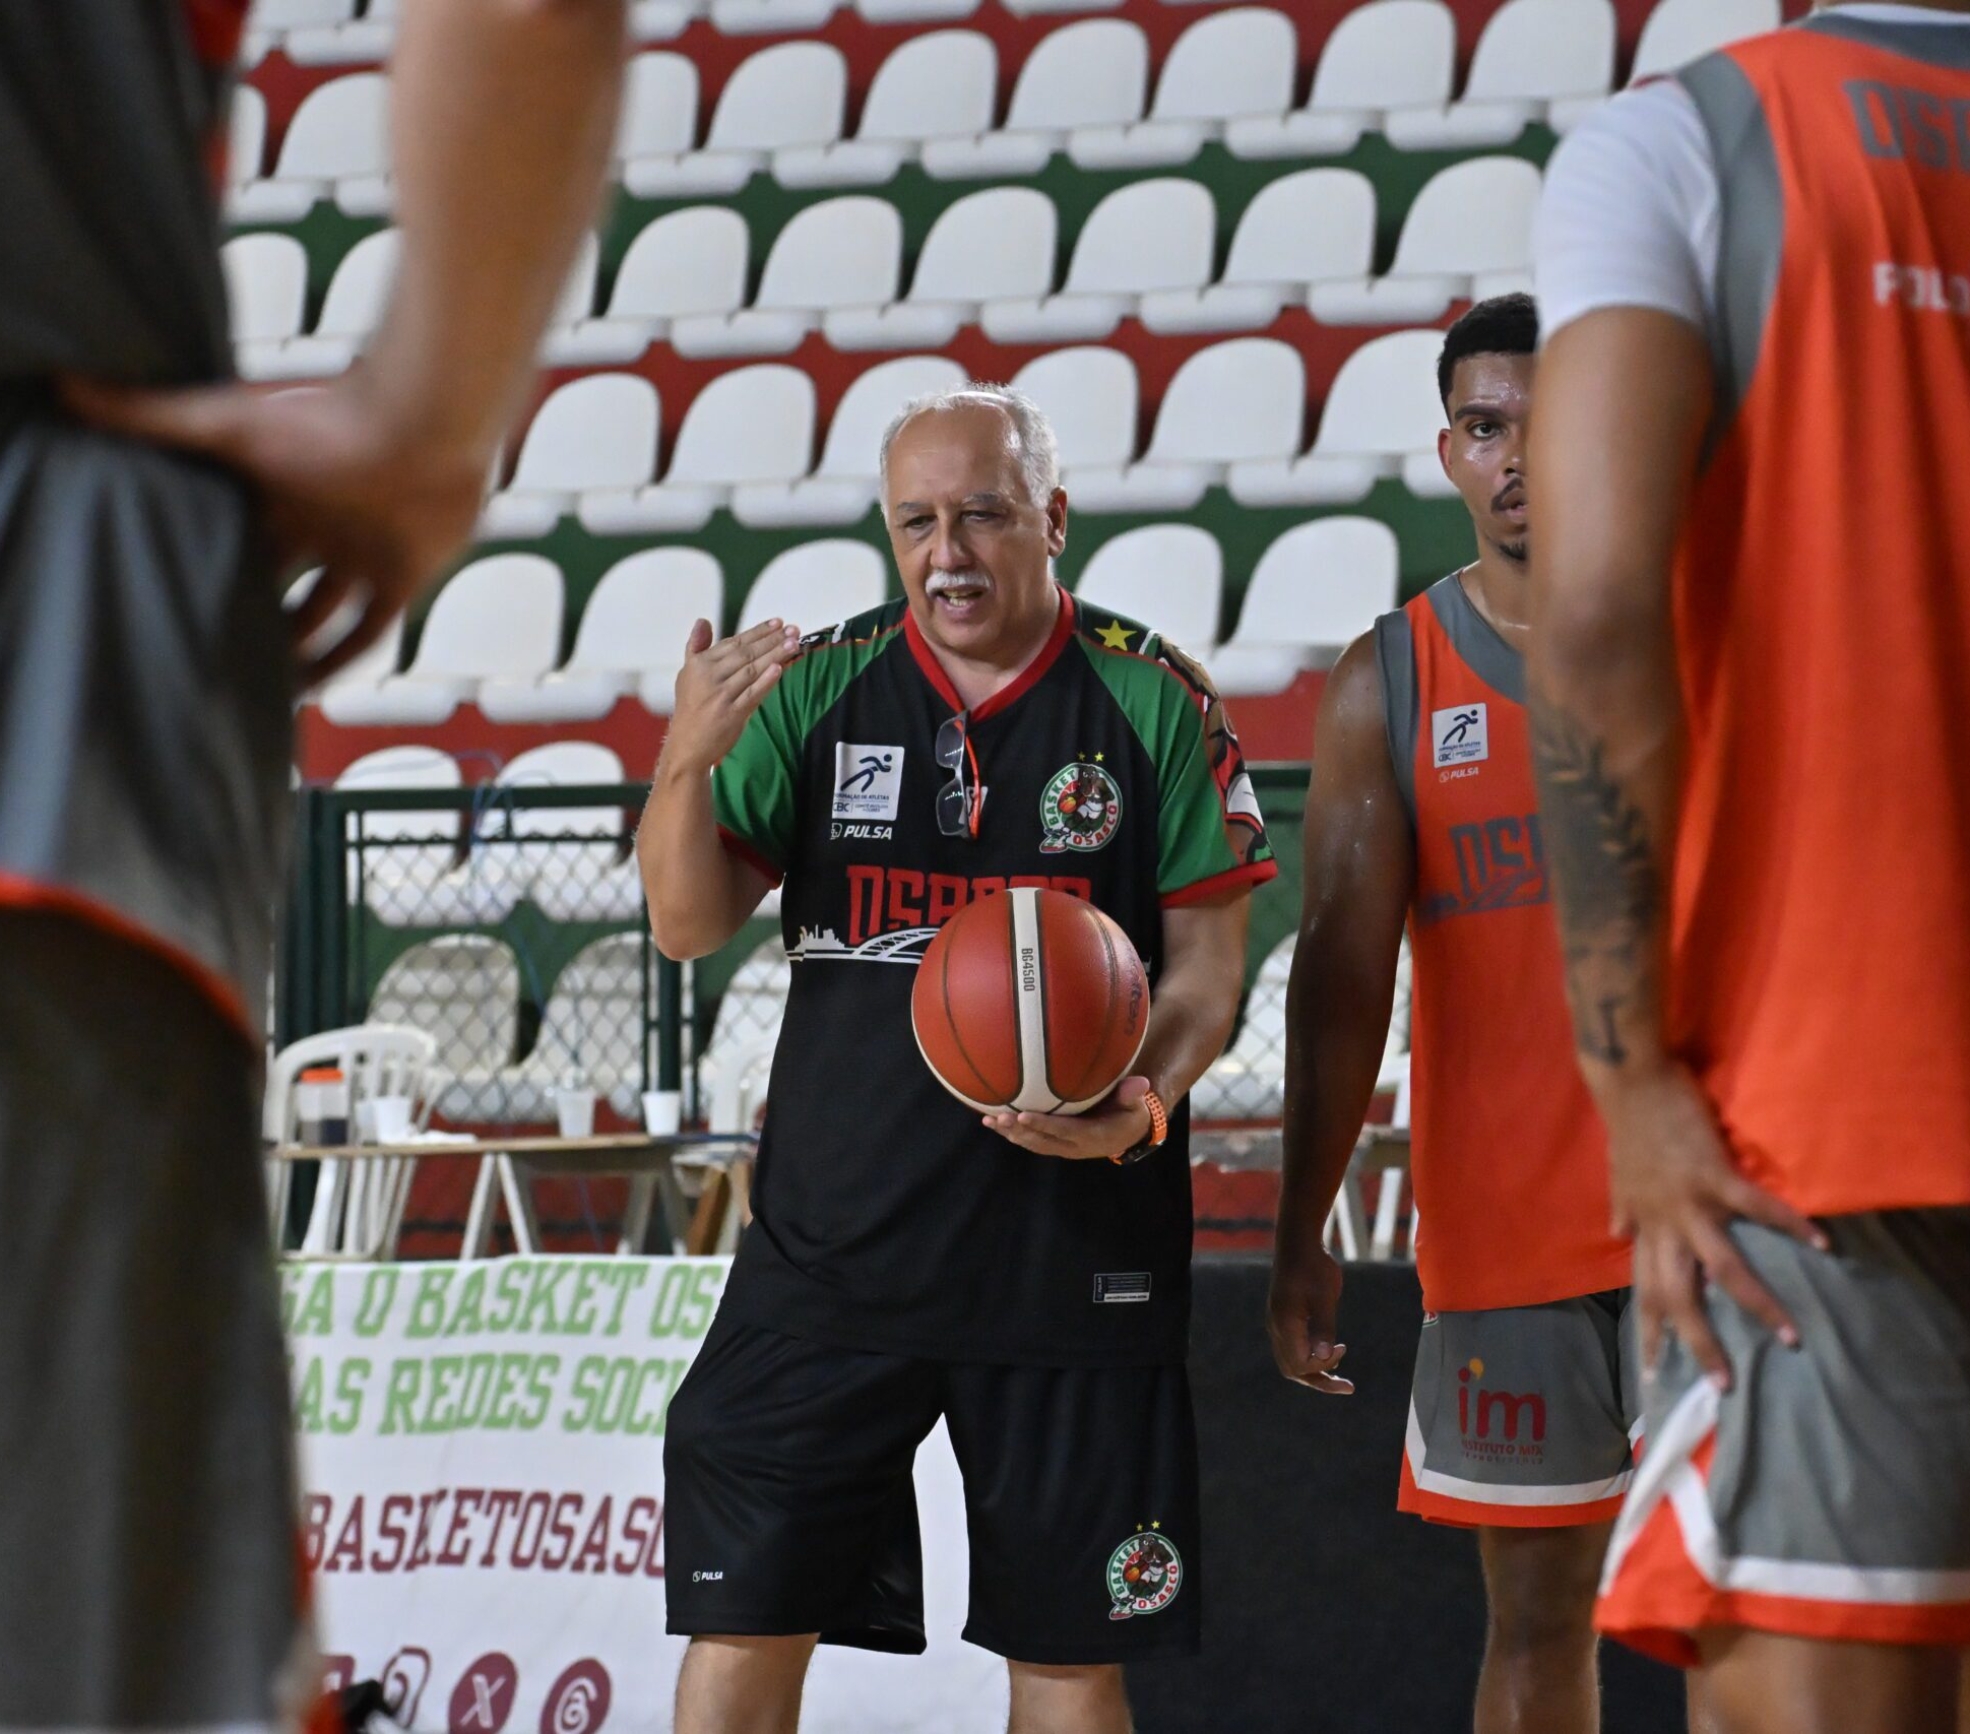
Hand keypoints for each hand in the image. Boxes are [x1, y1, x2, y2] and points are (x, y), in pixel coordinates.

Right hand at [60, 371, 491, 687]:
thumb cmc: (325, 422)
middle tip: (204, 653)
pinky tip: (310, 689)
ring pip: (319, 612)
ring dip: (292, 646)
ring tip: (251, 683)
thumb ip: (152, 416)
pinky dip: (342, 660)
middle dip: (244, 612)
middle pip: (272, 580)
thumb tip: (69, 390)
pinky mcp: (401, 578)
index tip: (164, 598)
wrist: (422, 428)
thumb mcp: (226, 426)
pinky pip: (369, 632)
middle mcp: (317, 524)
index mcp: (276, 492)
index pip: (229, 537)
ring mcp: (361, 553)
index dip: (200, 565)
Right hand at [661, 618, 804, 777]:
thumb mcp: (687, 674)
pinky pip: (752, 694)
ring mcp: (721, 695)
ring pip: (751, 670)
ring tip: (793, 644)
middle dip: (771, 640)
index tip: (777, 622)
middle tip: (794, 630)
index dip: (757, 632)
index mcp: (700, 664)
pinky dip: (766, 681)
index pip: (734, 642)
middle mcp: (709, 676)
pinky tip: (779, 669)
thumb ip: (697, 647)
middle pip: (746, 654)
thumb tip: (703, 621)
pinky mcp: (731, 714)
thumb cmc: (691, 707)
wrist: (687, 744)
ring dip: (774, 655)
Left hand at [983, 1075, 1153, 1161]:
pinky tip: (991, 1121)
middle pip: (1043, 1141)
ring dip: (1010, 1134)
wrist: (1126, 1133)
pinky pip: (1030, 1140)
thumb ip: (1132, 1095)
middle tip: (1000, 1117)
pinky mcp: (1054, 1143)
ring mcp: (1062, 1147)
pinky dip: (1011, 1132)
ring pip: (1032, 1143)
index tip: (1024, 1116)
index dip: (1044, 1126)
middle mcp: (1074, 1146)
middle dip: (1020, 1131)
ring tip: (989, 1121)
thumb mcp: (1136, 1105)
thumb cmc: (1129, 1113)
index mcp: (1092, 1137)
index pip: (1065, 1132)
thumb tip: (1140, 1083)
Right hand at [1267, 1240, 1352, 1393]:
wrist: (1299, 1242)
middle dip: (1319, 1381)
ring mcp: (1278, 1324)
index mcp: (1285, 1324)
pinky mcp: (1284, 1319)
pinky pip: (1293, 1349)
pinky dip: (1310, 1358)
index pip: (1300, 1364)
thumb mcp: (1324, 1296)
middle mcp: (1277, 1328)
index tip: (1342, 1348)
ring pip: (1291, 1362)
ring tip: (1340, 1375)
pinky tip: (1328, 1352)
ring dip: (1315, 1371)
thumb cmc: (1313, 1266)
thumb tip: (1324, 1357)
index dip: (1322, 1366)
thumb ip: (1323, 1327)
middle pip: (1293, 1369)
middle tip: (1347, 1387)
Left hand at [1596, 1059, 1826, 1389]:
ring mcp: (1690, 1203)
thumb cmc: (1630, 1128)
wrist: (1631, 1082)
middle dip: (1700, 1342)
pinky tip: (1822, 1244)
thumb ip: (1622, 1209)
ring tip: (1792, 1337)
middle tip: (1724, 1385)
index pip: (1644, 1291)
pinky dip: (1791, 1225)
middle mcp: (1664, 1225)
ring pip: (1724, 1269)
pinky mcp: (1716, 1176)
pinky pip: (1758, 1209)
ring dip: (1759, 1305)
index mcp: (1644, 1229)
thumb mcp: (1618, 1178)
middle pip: (1680, 1297)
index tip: (1650, 1375)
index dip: (1648, 1332)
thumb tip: (1618, 1234)